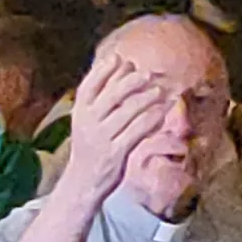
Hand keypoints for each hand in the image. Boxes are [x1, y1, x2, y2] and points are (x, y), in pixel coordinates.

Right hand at [58, 58, 172, 196]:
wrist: (83, 182)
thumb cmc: (90, 145)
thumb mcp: (86, 120)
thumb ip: (99, 98)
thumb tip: (121, 65)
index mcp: (79, 111)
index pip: (89, 85)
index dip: (104, 70)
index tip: (121, 59)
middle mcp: (88, 123)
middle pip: (111, 95)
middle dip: (131, 81)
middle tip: (148, 74)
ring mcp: (102, 138)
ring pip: (127, 111)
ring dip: (146, 98)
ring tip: (160, 90)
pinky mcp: (116, 153)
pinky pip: (137, 131)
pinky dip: (150, 119)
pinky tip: (161, 111)